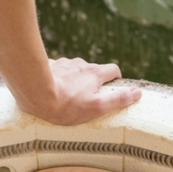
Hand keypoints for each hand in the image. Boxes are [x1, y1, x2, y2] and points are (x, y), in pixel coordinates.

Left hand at [22, 58, 141, 125]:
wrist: (35, 92)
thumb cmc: (66, 105)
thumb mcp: (96, 107)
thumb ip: (118, 100)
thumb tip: (137, 93)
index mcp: (95, 73)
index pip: (113, 70)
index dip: (115, 79)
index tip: (112, 89)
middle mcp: (81, 65)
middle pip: (92, 70)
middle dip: (93, 82)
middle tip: (87, 98)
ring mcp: (64, 64)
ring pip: (74, 70)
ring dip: (74, 80)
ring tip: (66, 96)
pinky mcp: (49, 66)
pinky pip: (57, 71)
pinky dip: (58, 78)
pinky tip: (51, 90)